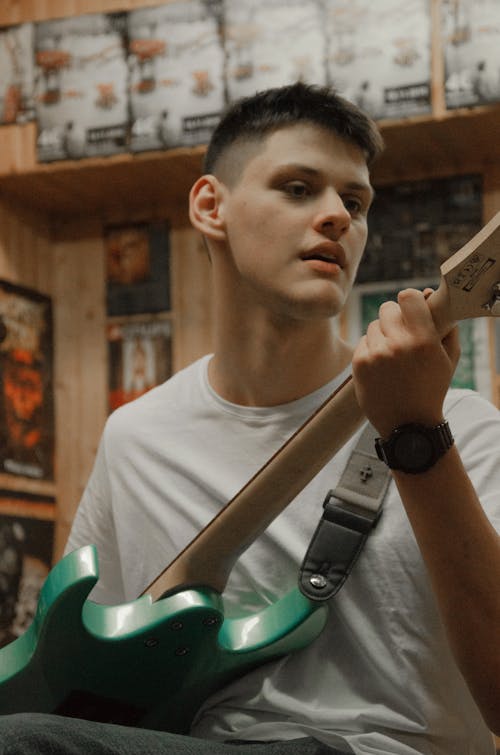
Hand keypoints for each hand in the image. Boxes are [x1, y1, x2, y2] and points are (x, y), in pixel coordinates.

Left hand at [351, 288, 460, 437]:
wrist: (408, 425)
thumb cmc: (432, 389)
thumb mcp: (449, 358)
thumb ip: (445, 325)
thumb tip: (429, 294)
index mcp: (423, 340)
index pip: (407, 296)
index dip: (410, 299)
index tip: (412, 307)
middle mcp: (397, 344)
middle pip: (387, 308)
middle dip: (395, 317)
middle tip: (402, 333)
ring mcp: (375, 354)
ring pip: (373, 325)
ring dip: (382, 334)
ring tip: (393, 355)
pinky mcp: (358, 363)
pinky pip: (363, 341)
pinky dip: (371, 349)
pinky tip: (382, 366)